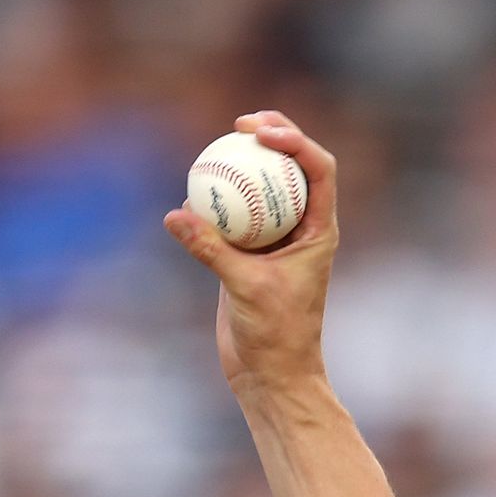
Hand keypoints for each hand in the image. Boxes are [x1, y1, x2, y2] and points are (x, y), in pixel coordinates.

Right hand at [162, 110, 337, 390]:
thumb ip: (211, 250)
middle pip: (293, 168)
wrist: (271, 373)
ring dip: (243, 164)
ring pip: (261, 188)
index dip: (297, 142)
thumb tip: (176, 214)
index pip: (319, 171)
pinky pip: (232, 215)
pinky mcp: (248, 254)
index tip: (263, 134)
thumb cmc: (275, 336)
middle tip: (242, 123)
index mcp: (319, 232)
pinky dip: (215, 200)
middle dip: (274, 137)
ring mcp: (275, 240)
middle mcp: (302, 230)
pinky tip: (190, 192)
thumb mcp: (244, 289)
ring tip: (217, 144)